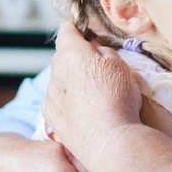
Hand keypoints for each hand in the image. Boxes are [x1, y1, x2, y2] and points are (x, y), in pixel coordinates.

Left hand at [43, 22, 145, 164]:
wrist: (110, 142)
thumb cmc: (119, 99)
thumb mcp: (121, 65)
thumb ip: (104, 52)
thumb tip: (94, 50)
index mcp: (71, 53)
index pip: (67, 30)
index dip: (76, 29)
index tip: (83, 32)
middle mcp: (56, 72)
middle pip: (63, 56)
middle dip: (76, 58)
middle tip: (98, 69)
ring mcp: (51, 96)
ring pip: (59, 80)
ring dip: (71, 82)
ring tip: (94, 96)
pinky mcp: (51, 117)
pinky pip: (56, 101)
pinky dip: (66, 102)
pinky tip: (83, 111)